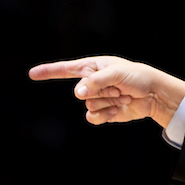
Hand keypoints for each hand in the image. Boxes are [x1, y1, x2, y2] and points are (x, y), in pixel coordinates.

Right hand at [28, 56, 184, 128]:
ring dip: (107, 102)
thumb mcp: (116, 73)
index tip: (32, 74)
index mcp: (92, 67)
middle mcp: (91, 83)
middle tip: (119, 87)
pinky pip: (93, 118)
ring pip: (88, 106)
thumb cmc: (136, 77)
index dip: (48, 72)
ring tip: (122, 95)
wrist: (152, 95)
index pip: (65, 69)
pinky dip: (106, 114)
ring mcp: (96, 99)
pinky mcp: (103, 112)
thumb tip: (78, 94)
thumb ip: (95, 81)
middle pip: (81, 92)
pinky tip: (118, 108)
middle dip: (101, 91)